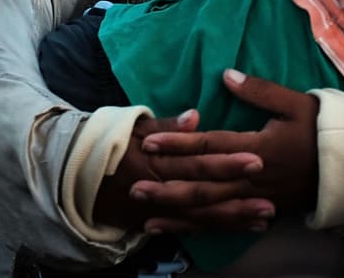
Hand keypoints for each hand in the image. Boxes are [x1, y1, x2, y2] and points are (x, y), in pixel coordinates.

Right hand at [94, 108, 270, 232]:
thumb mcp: (133, 127)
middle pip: (204, 193)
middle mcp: (159, 188)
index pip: (198, 160)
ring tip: (265, 217)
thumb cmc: (109, 144)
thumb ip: (166, 126)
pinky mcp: (156, 221)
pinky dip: (216, 228)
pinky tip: (242, 226)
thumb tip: (196, 115)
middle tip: (270, 196)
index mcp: (156, 160)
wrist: (74, 176)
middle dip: (237, 196)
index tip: (256, 158)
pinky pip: (190, 228)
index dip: (227, 161)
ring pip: (200, 217)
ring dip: (233, 218)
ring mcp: (157, 210)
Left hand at [131, 70, 319, 234]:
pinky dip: (200, 228)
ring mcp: (257, 199)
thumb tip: (225, 75)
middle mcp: (252, 178)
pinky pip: (225, 224)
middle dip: (167, 186)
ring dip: (177, 213)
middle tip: (134, 185)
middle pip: (203, 185)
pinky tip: (179, 230)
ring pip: (210, 211)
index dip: (178, 144)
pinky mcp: (261, 211)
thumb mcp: (294, 102)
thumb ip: (258, 91)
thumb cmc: (321, 129)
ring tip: (146, 216)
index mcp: (258, 149)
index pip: (210, 146)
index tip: (149, 141)